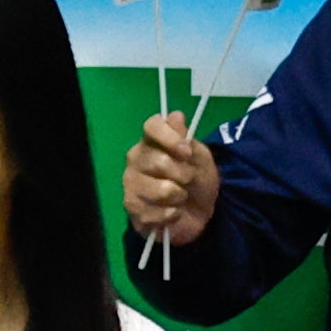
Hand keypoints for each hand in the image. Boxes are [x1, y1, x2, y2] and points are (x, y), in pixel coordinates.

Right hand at [123, 107, 218, 251]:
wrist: (199, 212)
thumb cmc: (197, 179)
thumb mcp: (200, 156)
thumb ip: (186, 137)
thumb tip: (176, 116)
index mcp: (151, 141)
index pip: (152, 126)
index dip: (170, 137)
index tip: (186, 151)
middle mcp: (135, 159)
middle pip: (158, 161)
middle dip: (183, 174)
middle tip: (189, 179)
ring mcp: (131, 184)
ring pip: (160, 190)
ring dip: (179, 196)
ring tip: (180, 197)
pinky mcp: (133, 209)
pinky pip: (157, 213)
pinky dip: (172, 215)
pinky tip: (172, 212)